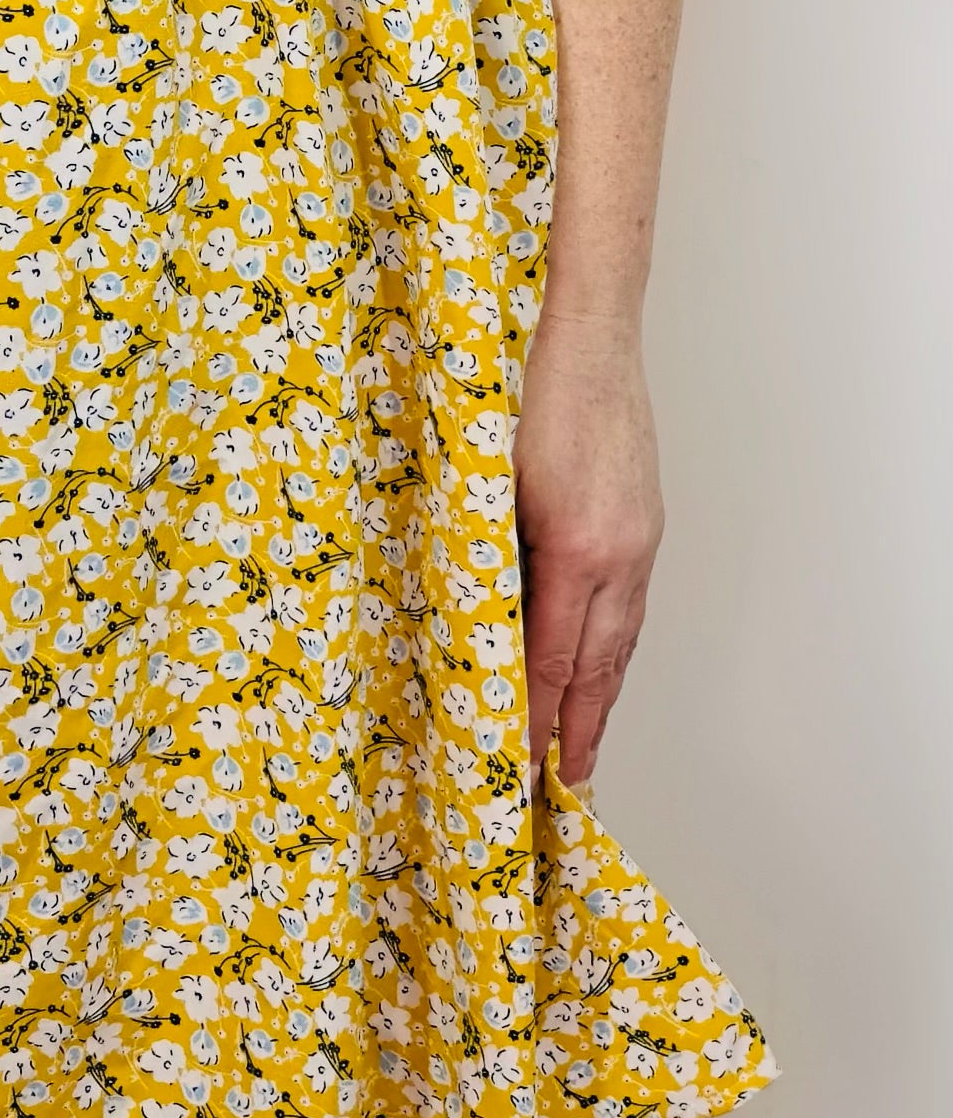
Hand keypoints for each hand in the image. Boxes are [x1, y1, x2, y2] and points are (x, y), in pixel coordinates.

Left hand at [513, 307, 664, 793]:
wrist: (587, 330)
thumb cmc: (524, 389)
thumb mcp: (488, 477)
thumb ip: (488, 552)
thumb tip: (473, 620)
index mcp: (576, 546)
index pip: (550, 657)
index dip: (533, 716)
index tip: (517, 764)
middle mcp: (619, 552)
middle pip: (598, 665)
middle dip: (577, 730)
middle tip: (563, 787)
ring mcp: (640, 539)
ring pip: (622, 640)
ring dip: (601, 699)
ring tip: (584, 746)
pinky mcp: (644, 523)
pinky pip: (631, 607)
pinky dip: (614, 650)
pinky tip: (600, 667)